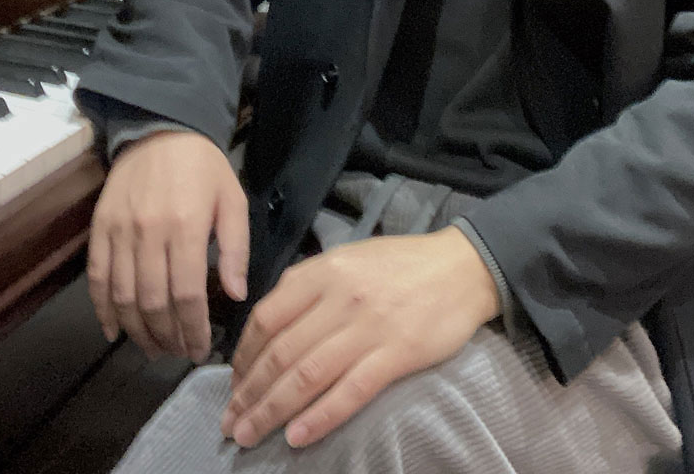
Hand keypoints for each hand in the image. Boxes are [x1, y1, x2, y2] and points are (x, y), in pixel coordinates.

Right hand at [87, 130, 247, 362]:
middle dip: (167, 337)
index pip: (186, 294)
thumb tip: (236, 295)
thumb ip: (237, 248)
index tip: (200, 349)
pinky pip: (97, 278)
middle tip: (179, 353)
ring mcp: (120, 232)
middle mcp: (149, 232)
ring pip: (123, 296)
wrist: (161, 130)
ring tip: (155, 348)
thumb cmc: (204, 168)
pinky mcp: (100, 229)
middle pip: (153, 302)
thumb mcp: (233, 200)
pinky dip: (103, 310)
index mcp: (187, 226)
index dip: (192, 329)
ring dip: (138, 331)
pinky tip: (116, 331)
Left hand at [221, 226, 501, 448]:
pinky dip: (320, 417)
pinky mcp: (397, 353)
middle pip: (281, 353)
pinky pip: (350, 390)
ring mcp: (369, 327)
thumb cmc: (402, 264)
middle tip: (230, 423)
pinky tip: (298, 436)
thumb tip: (269, 321)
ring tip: (249, 435)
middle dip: (249, 394)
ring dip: (271, 411)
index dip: (244, 357)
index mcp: (326, 271)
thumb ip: (310, 283)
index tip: (234, 384)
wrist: (463, 267)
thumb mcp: (349, 257)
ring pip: (307, 376)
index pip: (268, 318)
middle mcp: (342, 298)